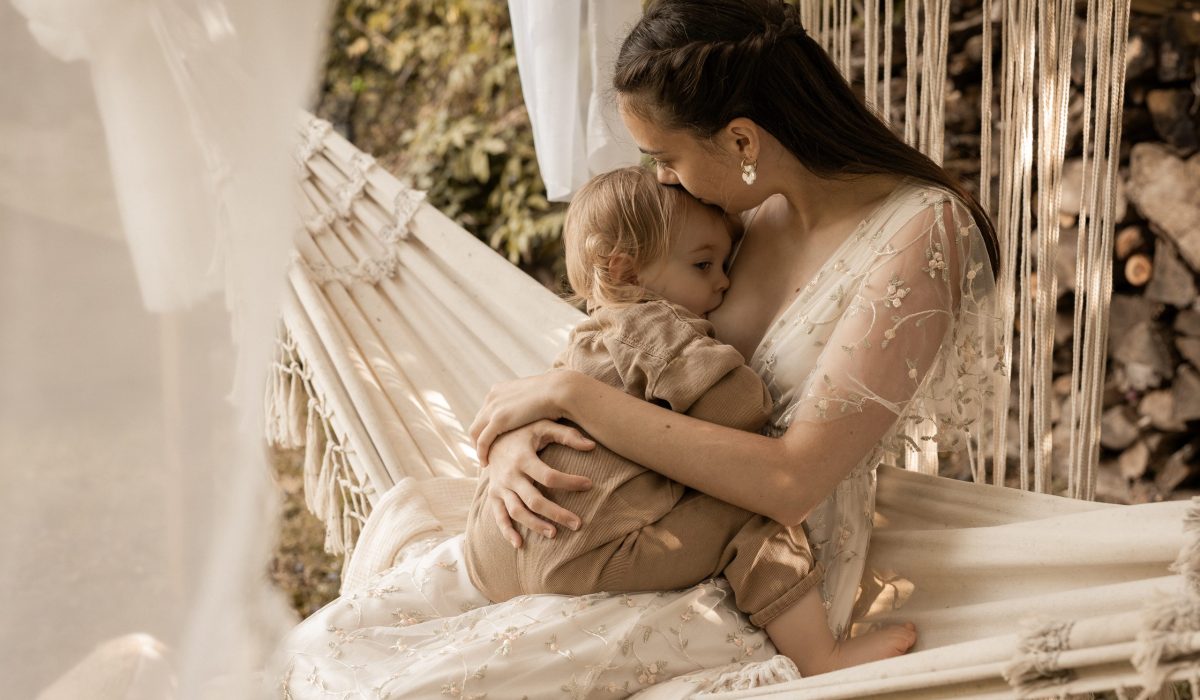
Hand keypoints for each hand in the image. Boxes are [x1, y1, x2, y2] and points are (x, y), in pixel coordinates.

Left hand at [469, 370, 575, 465]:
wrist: (560, 390)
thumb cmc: (555, 394)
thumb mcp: (534, 397)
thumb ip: (526, 404)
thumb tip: (532, 411)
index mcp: (500, 390)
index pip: (486, 411)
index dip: (486, 427)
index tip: (491, 440)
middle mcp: (492, 397)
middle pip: (478, 421)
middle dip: (478, 438)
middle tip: (484, 453)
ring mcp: (493, 408)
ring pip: (476, 432)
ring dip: (477, 448)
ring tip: (484, 461)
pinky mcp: (498, 420)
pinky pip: (483, 441)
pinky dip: (482, 453)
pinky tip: (486, 463)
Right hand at [485, 419, 594, 547]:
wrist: (490, 435)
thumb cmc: (523, 431)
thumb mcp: (543, 425)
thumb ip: (566, 434)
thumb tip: (592, 446)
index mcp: (523, 458)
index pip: (549, 476)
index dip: (570, 482)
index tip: (590, 484)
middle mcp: (510, 475)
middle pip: (534, 500)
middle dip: (557, 513)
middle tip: (578, 524)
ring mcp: (500, 487)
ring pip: (517, 511)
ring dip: (535, 525)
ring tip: (555, 534)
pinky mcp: (493, 495)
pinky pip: (498, 517)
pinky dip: (507, 532)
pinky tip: (520, 545)